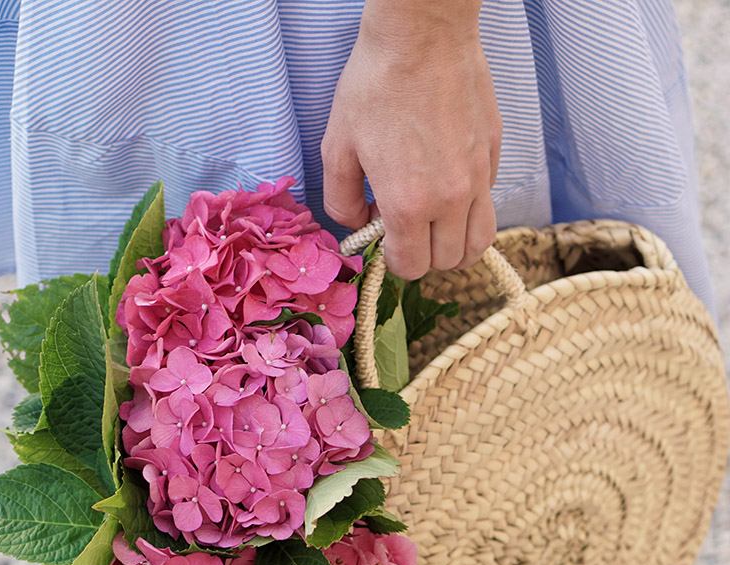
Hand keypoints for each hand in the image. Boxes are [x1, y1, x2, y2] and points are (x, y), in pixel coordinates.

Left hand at [321, 12, 501, 278]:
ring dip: (456, 246)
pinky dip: (470, 209)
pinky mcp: (492, 154)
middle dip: (424, 256)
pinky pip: (487, 202)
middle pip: (447, 262)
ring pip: (478, 243)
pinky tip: (449, 186)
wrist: (421, 34)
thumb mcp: (336, 148)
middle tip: (407, 230)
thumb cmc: (375, 84)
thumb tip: (359, 224)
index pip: (411, 267)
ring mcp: (477, 178)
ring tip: (438, 229)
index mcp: (408, 204)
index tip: (386, 241)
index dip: (395, 261)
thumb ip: (341, 202)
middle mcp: (449, 200)